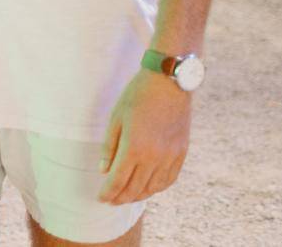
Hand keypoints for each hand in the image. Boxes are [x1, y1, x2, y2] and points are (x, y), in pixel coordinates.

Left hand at [98, 69, 191, 204]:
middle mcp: (154, 157)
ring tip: (127, 196)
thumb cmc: (138, 96)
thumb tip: (103, 171)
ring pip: (153, 188)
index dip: (108, 192)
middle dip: (121, 197)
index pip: (118, 181)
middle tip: (112, 200)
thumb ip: (109, 147)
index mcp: (134, 148)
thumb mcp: (116, 118)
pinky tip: (149, 187)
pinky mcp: (181, 153)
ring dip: (138, 195)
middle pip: (135, 188)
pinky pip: (169, 179)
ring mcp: (170, 157)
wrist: (169, 82)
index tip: (101, 198)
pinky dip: (157, 187)